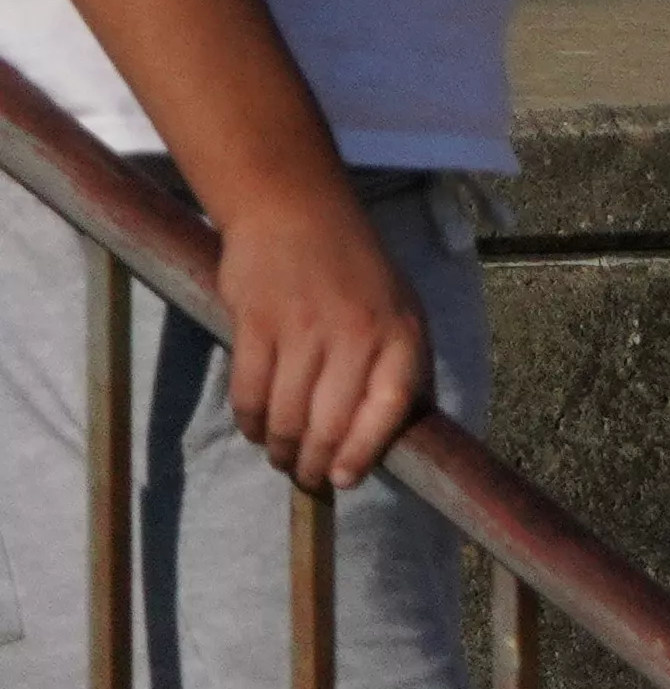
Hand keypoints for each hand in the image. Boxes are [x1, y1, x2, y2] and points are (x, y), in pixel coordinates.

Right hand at [204, 167, 429, 491]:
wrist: (296, 210)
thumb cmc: (355, 269)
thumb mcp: (399, 307)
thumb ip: (398, 364)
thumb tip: (397, 431)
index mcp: (400, 332)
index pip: (390, 407)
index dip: (364, 451)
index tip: (343, 479)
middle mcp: (357, 333)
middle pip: (330, 423)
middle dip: (313, 463)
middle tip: (304, 475)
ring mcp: (304, 329)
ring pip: (286, 417)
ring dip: (280, 448)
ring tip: (281, 455)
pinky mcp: (257, 326)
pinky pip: (249, 394)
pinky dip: (251, 422)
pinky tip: (256, 428)